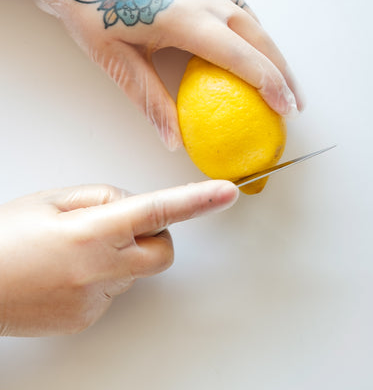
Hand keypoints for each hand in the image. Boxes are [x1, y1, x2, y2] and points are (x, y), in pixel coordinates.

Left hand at [0, 0, 303, 148]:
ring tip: (282, 80)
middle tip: (294, 103)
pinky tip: (253, 47)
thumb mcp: (116, 59)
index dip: (270, 86)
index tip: (287, 110)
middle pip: (260, 39)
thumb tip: (174, 140)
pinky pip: (238, 5)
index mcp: (187, 18)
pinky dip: (254, 32)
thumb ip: (151, 100)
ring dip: (272, 51)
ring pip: (253, 20)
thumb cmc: (90, 7)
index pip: (242, 57)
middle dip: (283, 73)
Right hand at [0, 180, 237, 336]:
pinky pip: (113, 293)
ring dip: (122, 257)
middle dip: (156, 236)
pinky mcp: (86, 319)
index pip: (156, 211)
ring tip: (74, 251)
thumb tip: (131, 206)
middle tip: (122, 226)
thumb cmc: (4, 239)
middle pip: (161, 252)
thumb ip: (100, 197)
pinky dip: (103, 278)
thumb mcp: (51, 201)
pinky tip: (68, 273)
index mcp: (90, 232)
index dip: (197, 201)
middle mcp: (99, 270)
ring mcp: (94, 300)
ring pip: (135, 272)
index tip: (226, 193)